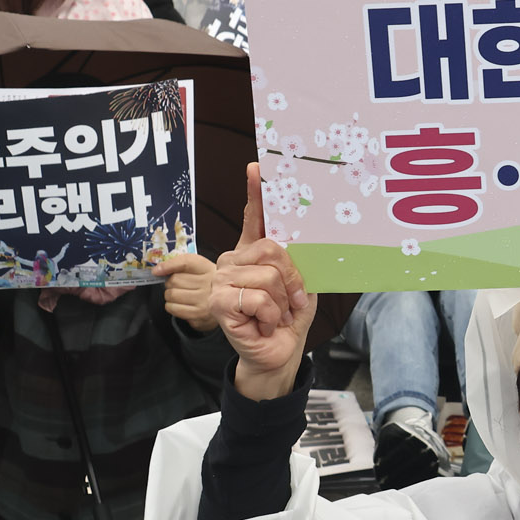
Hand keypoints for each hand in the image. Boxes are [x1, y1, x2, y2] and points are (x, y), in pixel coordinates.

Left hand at [153, 252, 217, 331]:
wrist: (224, 301)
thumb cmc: (205, 282)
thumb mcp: (196, 268)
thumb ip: (178, 264)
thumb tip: (156, 271)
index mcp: (206, 268)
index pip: (185, 263)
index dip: (168, 266)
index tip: (157, 271)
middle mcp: (208, 283)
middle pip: (174, 280)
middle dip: (170, 284)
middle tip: (177, 285)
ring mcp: (204, 300)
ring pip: (171, 295)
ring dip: (170, 296)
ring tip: (179, 295)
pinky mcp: (199, 315)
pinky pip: (173, 309)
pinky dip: (172, 307)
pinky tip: (181, 304)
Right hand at [215, 162, 313, 397]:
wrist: (278, 352)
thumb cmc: (289, 318)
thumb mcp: (300, 285)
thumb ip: (296, 260)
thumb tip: (300, 237)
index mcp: (254, 253)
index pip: (254, 218)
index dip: (256, 193)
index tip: (256, 167)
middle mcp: (234, 261)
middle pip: (273, 250)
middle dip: (293, 279)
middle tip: (295, 301)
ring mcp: (223, 279)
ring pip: (268, 276)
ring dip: (283, 303)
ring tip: (277, 315)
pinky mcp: (219, 301)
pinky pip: (257, 298)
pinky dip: (271, 315)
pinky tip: (264, 324)